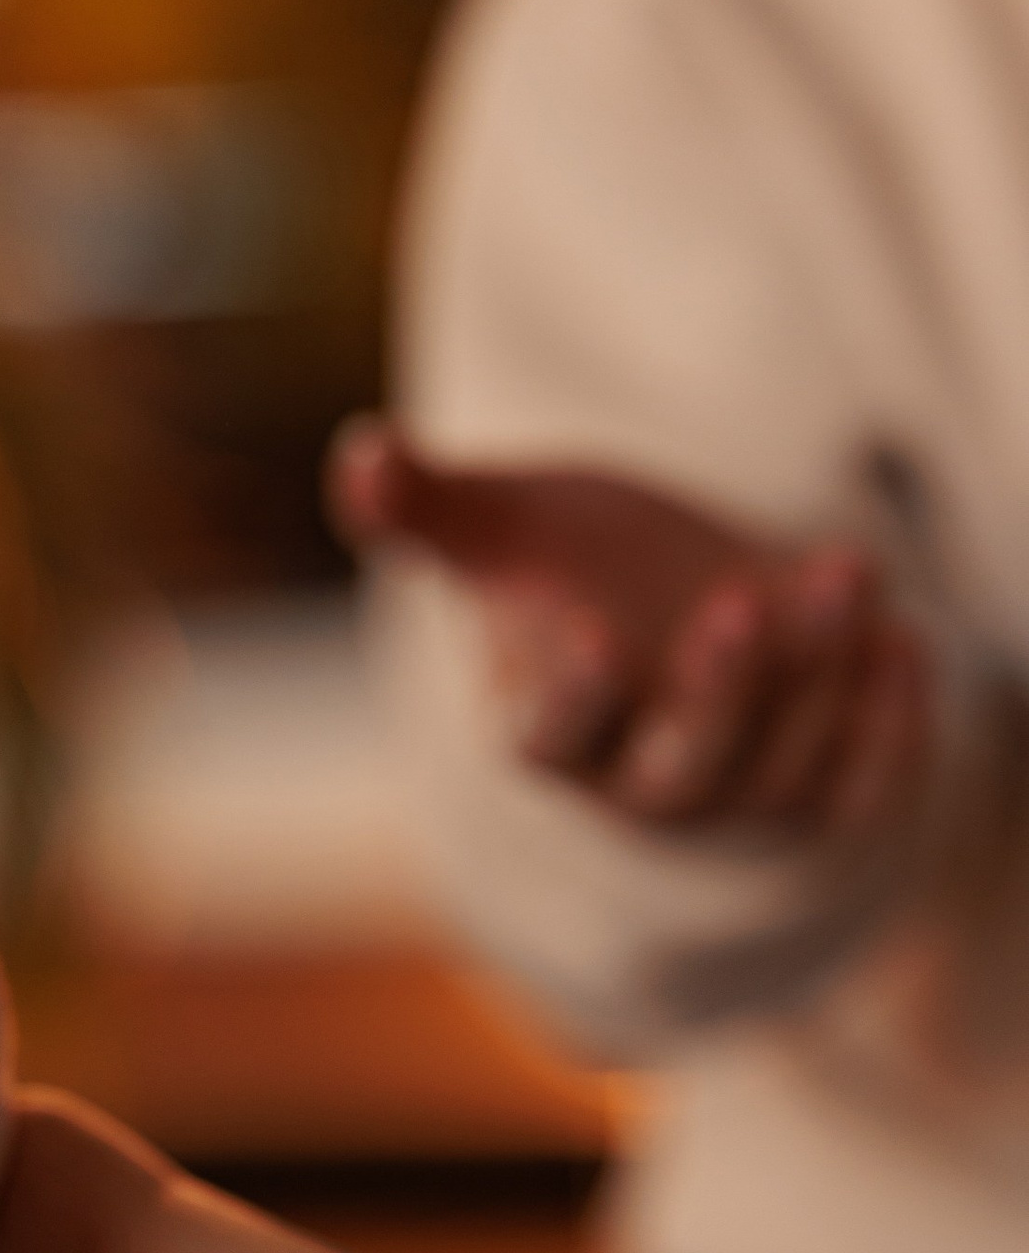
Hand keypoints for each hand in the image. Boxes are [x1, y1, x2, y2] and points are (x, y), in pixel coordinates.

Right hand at [331, 416, 929, 835]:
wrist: (697, 602)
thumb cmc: (584, 566)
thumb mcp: (510, 524)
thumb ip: (429, 505)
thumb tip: (357, 452)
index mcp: (548, 732)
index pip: (546, 743)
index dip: (568, 698)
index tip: (588, 628)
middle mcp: (637, 786)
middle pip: (675, 777)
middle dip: (715, 697)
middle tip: (739, 606)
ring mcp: (735, 800)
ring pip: (777, 774)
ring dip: (815, 680)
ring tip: (839, 572)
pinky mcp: (819, 793)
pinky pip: (859, 788)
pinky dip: (887, 727)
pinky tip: (894, 634)